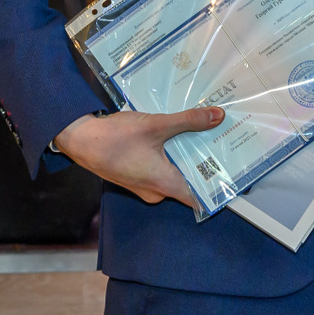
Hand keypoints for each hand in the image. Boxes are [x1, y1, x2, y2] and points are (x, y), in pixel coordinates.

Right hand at [51, 106, 223, 205]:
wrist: (79, 138)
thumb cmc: (115, 137)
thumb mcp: (156, 125)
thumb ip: (188, 121)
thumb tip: (217, 117)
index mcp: (164, 184)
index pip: (199, 197)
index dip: (217, 189)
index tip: (234, 176)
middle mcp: (155, 191)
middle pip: (188, 183)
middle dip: (204, 165)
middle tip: (221, 145)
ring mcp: (143, 186)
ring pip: (173, 175)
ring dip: (185, 159)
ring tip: (202, 137)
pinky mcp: (135, 177)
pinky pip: (160, 170)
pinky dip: (169, 157)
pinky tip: (175, 139)